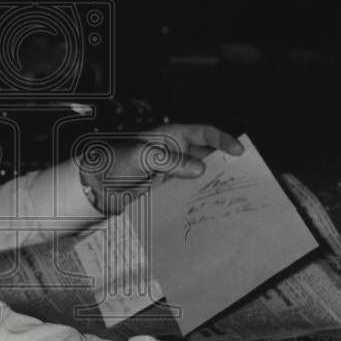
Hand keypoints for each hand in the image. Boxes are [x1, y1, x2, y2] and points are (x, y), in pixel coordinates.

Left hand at [77, 123, 243, 213]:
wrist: (97, 186)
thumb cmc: (114, 162)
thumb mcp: (140, 156)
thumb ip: (167, 160)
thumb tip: (198, 168)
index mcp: (171, 136)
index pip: (204, 133)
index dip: (223, 139)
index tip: (238, 151)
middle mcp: (176, 152)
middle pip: (208, 155)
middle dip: (226, 164)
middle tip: (243, 177)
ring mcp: (174, 171)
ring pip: (202, 175)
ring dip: (215, 183)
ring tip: (231, 195)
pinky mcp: (169, 189)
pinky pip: (190, 191)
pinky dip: (201, 197)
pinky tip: (209, 207)